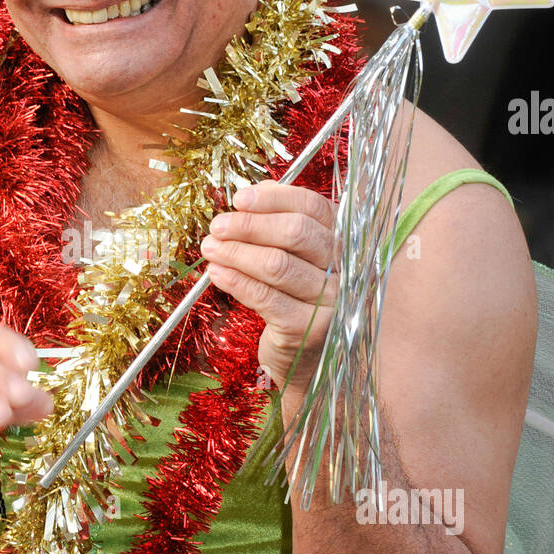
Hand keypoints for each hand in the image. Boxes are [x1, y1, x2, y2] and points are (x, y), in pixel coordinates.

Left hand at [199, 180, 337, 395]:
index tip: (239, 199)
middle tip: (217, 226)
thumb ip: (279, 224)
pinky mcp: (308, 329)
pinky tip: (217, 273)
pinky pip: (266, 298)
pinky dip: (236, 282)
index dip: (273, 199)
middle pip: (296, 233)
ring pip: (277, 265)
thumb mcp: (295, 259)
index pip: (312, 207)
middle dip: (249, 225)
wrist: (307, 360)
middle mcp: (343, 268)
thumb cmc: (295, 301)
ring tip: (210, 248)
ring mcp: (330, 300)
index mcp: (341, 242)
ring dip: (236, 252)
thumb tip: (251, 193)